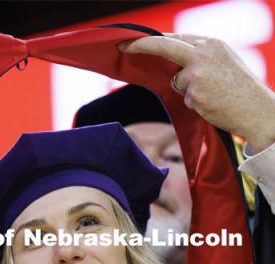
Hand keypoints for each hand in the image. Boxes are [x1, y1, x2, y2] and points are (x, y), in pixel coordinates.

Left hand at [119, 34, 274, 152]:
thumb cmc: (240, 89)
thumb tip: (173, 63)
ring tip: (212, 94)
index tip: (131, 40)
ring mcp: (197, 73)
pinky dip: (193, 103)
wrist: (257, 110)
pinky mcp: (193, 93)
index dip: (152, 39)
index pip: (175, 37)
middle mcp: (203, 53)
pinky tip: (211, 103)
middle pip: (164, 46)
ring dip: (187, 90)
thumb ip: (199, 58)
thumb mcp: (223, 63)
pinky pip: (184, 98)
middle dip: (140, 46)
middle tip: (121, 48)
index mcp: (211, 43)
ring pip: (176, 81)